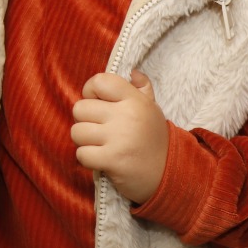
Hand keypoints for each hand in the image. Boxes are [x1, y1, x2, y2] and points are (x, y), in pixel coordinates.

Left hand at [70, 70, 168, 204]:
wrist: (170, 174)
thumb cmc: (154, 139)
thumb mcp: (152, 109)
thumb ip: (141, 89)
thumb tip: (133, 72)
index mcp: (135, 99)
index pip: (99, 81)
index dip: (91, 91)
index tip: (98, 103)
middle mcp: (127, 115)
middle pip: (80, 108)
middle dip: (86, 120)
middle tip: (100, 130)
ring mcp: (119, 138)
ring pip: (77, 132)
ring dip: (85, 141)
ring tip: (101, 145)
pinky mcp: (112, 160)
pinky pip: (81, 154)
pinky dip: (88, 159)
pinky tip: (101, 159)